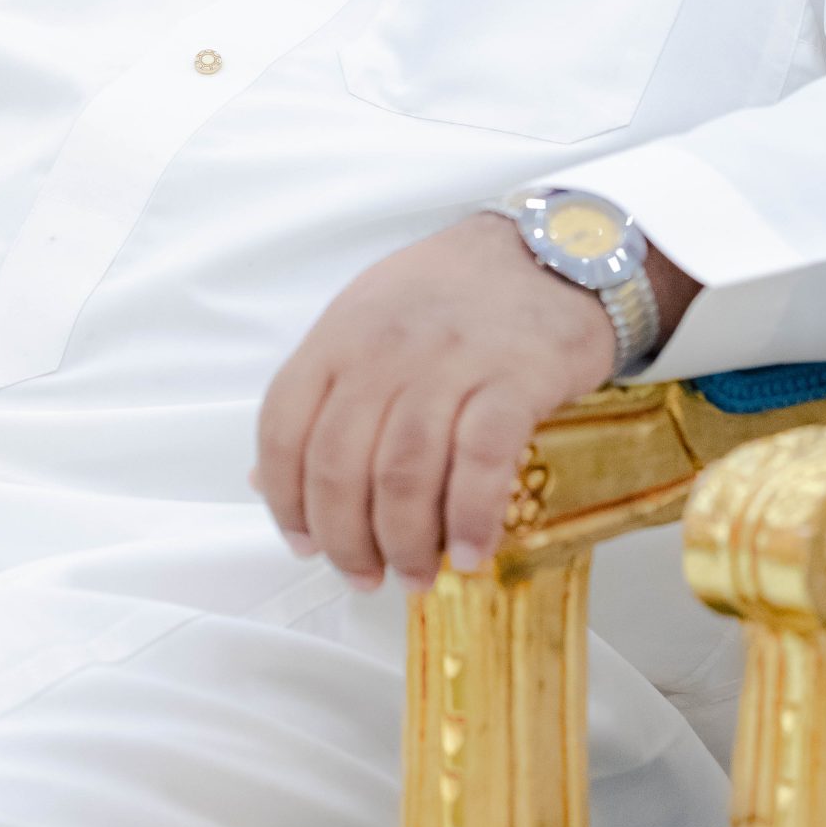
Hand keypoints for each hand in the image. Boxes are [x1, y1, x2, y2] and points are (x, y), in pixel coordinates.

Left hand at [254, 211, 692, 592]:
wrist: (554, 250)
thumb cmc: (457, 294)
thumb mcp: (371, 319)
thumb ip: (324, 394)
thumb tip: (270, 483)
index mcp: (341, 333)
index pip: (284, 427)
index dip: (286, 499)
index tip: (303, 543)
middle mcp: (385, 348)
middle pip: (341, 465)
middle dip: (346, 539)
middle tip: (367, 576)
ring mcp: (450, 362)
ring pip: (404, 475)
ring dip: (406, 542)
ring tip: (418, 575)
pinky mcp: (515, 378)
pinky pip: (480, 464)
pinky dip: (469, 519)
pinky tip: (470, 550)